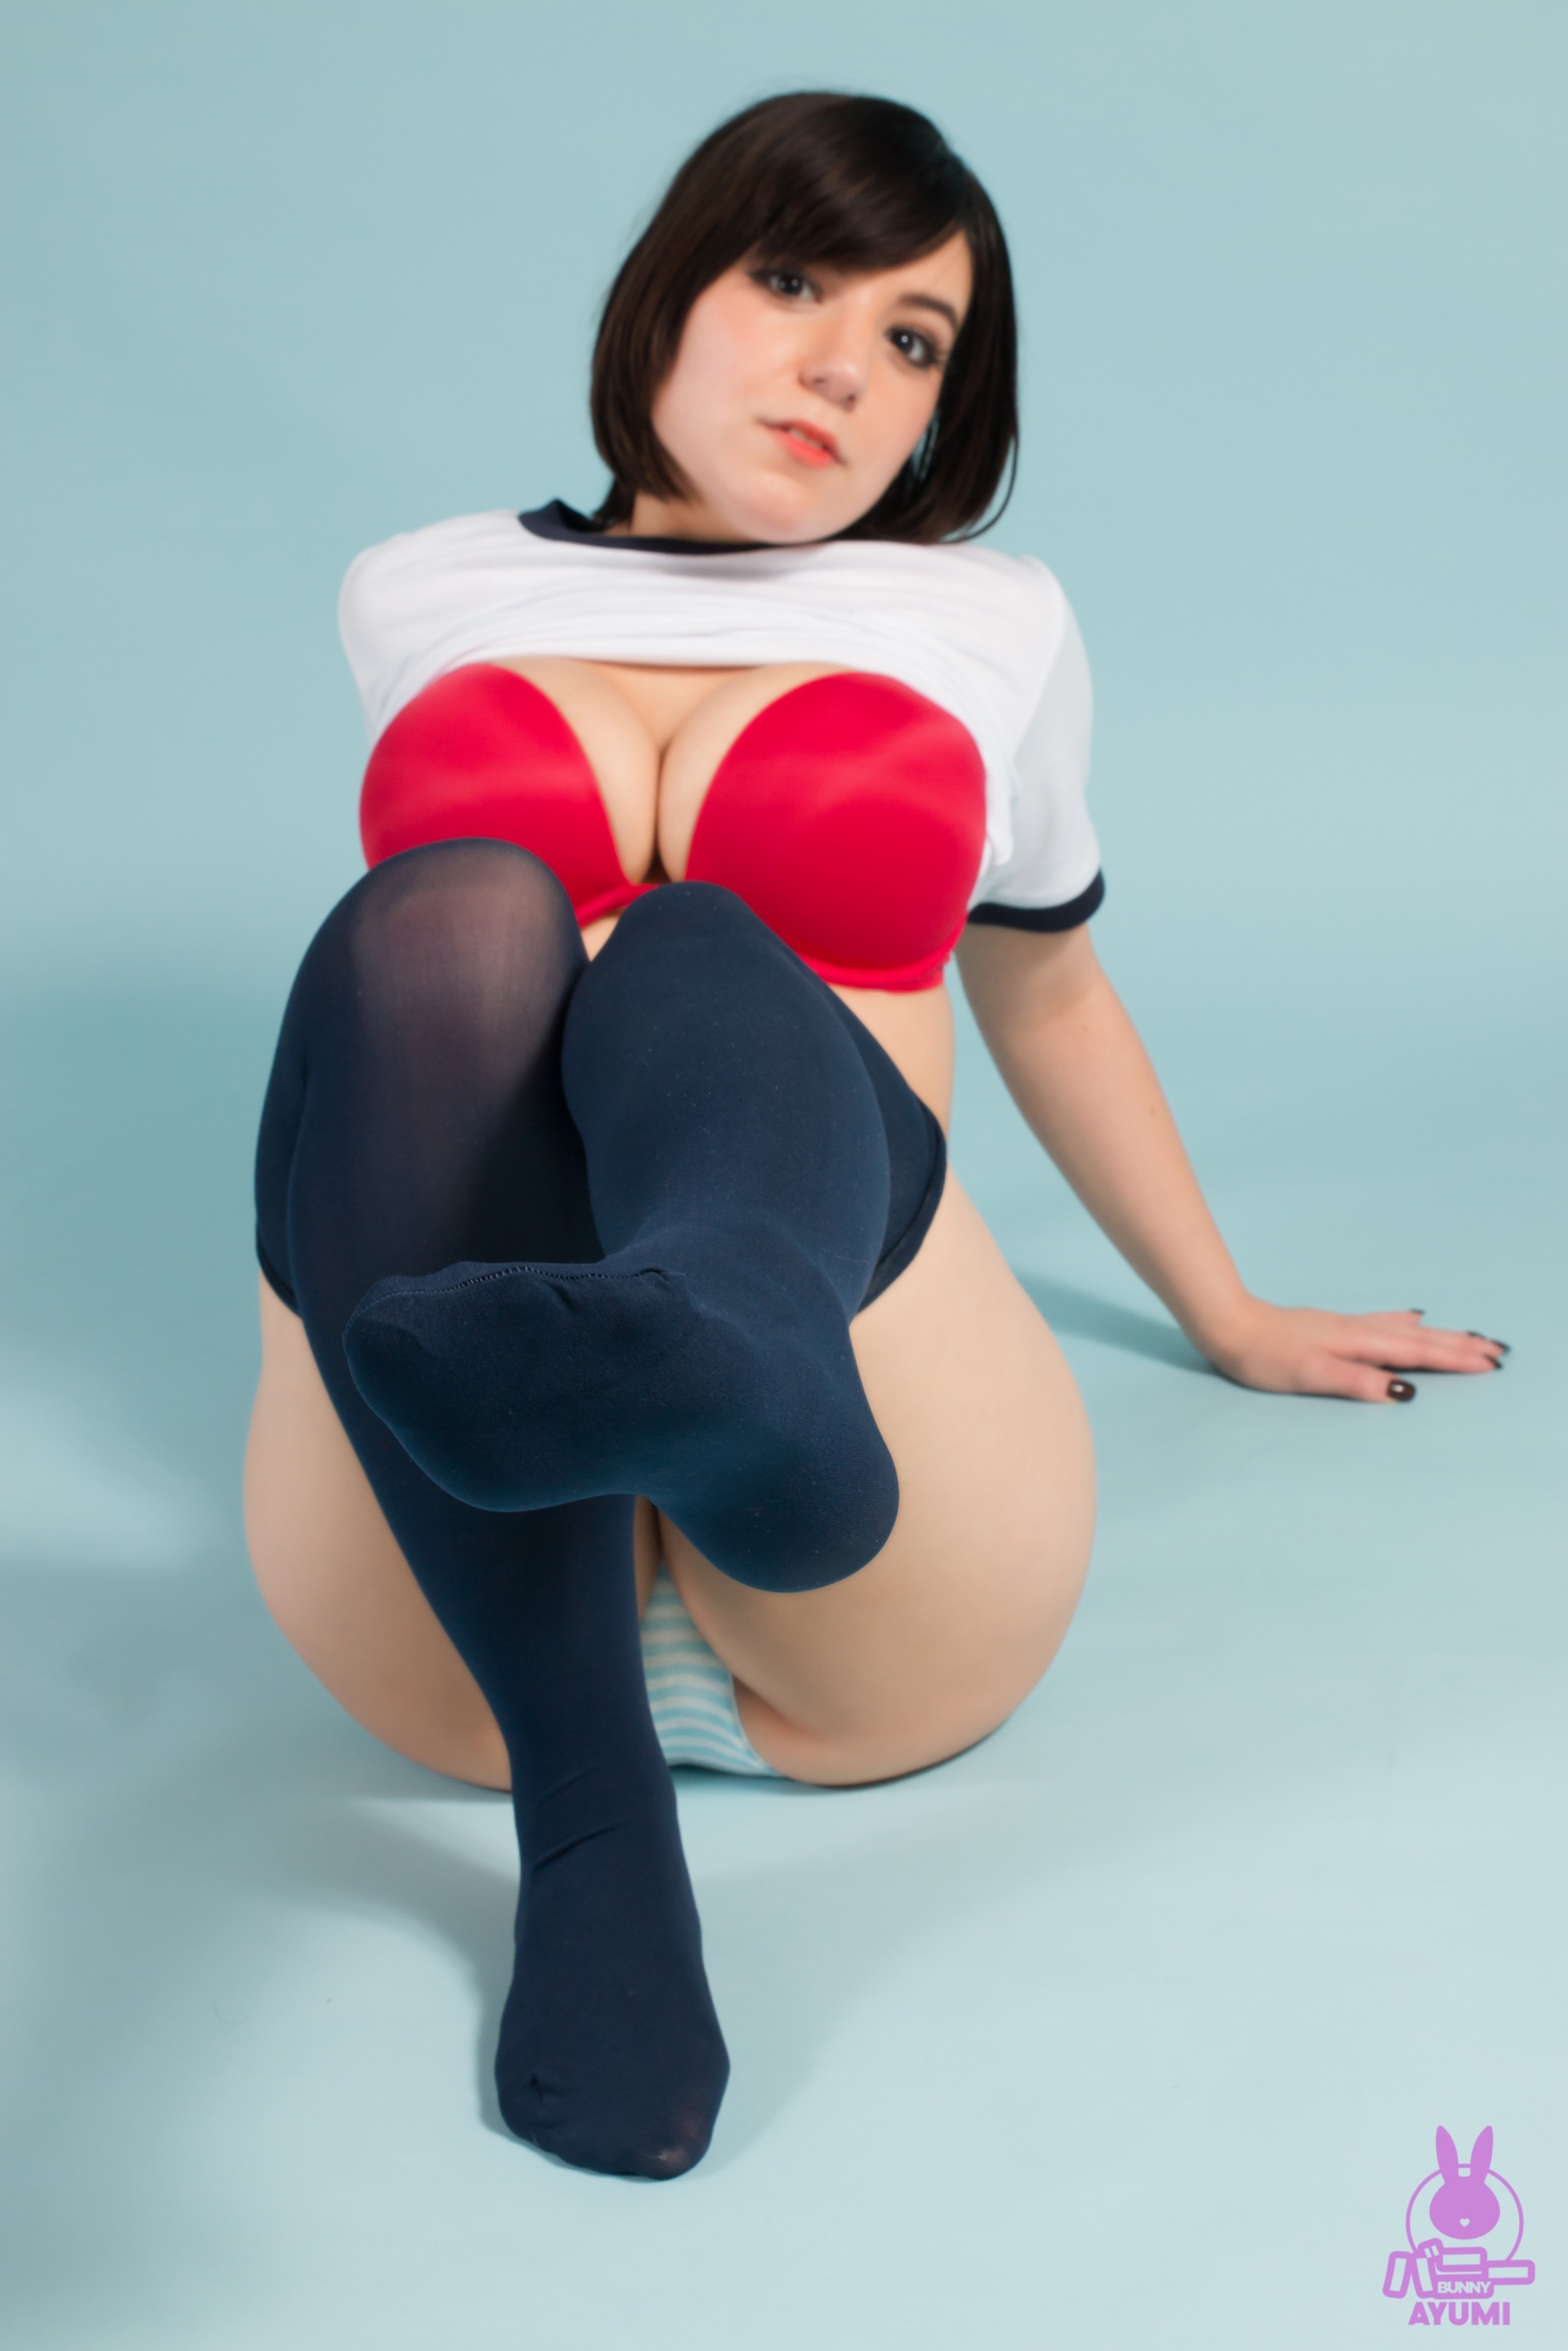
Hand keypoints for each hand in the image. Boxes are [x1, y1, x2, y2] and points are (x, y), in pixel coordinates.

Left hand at [1200, 1302, 1507, 1402]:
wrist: (1230, 1326)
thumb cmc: (1266, 1357)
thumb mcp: (1311, 1375)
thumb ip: (1357, 1382)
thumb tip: (1404, 1391)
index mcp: (1359, 1343)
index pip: (1417, 1353)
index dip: (1454, 1360)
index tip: (1489, 1364)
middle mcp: (1359, 1330)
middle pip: (1420, 1339)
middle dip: (1459, 1346)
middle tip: (1497, 1351)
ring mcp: (1348, 1326)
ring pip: (1407, 1330)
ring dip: (1441, 1335)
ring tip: (1470, 1337)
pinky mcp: (1335, 1327)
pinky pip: (1384, 1322)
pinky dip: (1406, 1322)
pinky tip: (1414, 1316)